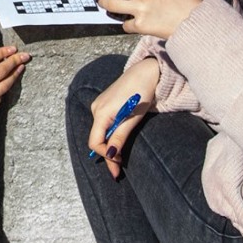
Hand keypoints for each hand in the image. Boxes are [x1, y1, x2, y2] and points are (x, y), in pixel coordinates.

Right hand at [87, 57, 159, 178]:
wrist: (147, 71)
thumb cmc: (142, 92)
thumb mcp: (133, 118)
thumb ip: (120, 136)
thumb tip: (111, 156)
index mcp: (101, 112)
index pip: (95, 141)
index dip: (105, 155)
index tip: (118, 165)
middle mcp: (96, 108)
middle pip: (96, 138)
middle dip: (107, 154)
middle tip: (118, 171)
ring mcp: (99, 105)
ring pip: (100, 132)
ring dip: (109, 145)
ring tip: (120, 157)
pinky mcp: (105, 104)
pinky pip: (103, 124)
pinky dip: (110, 135)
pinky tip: (118, 140)